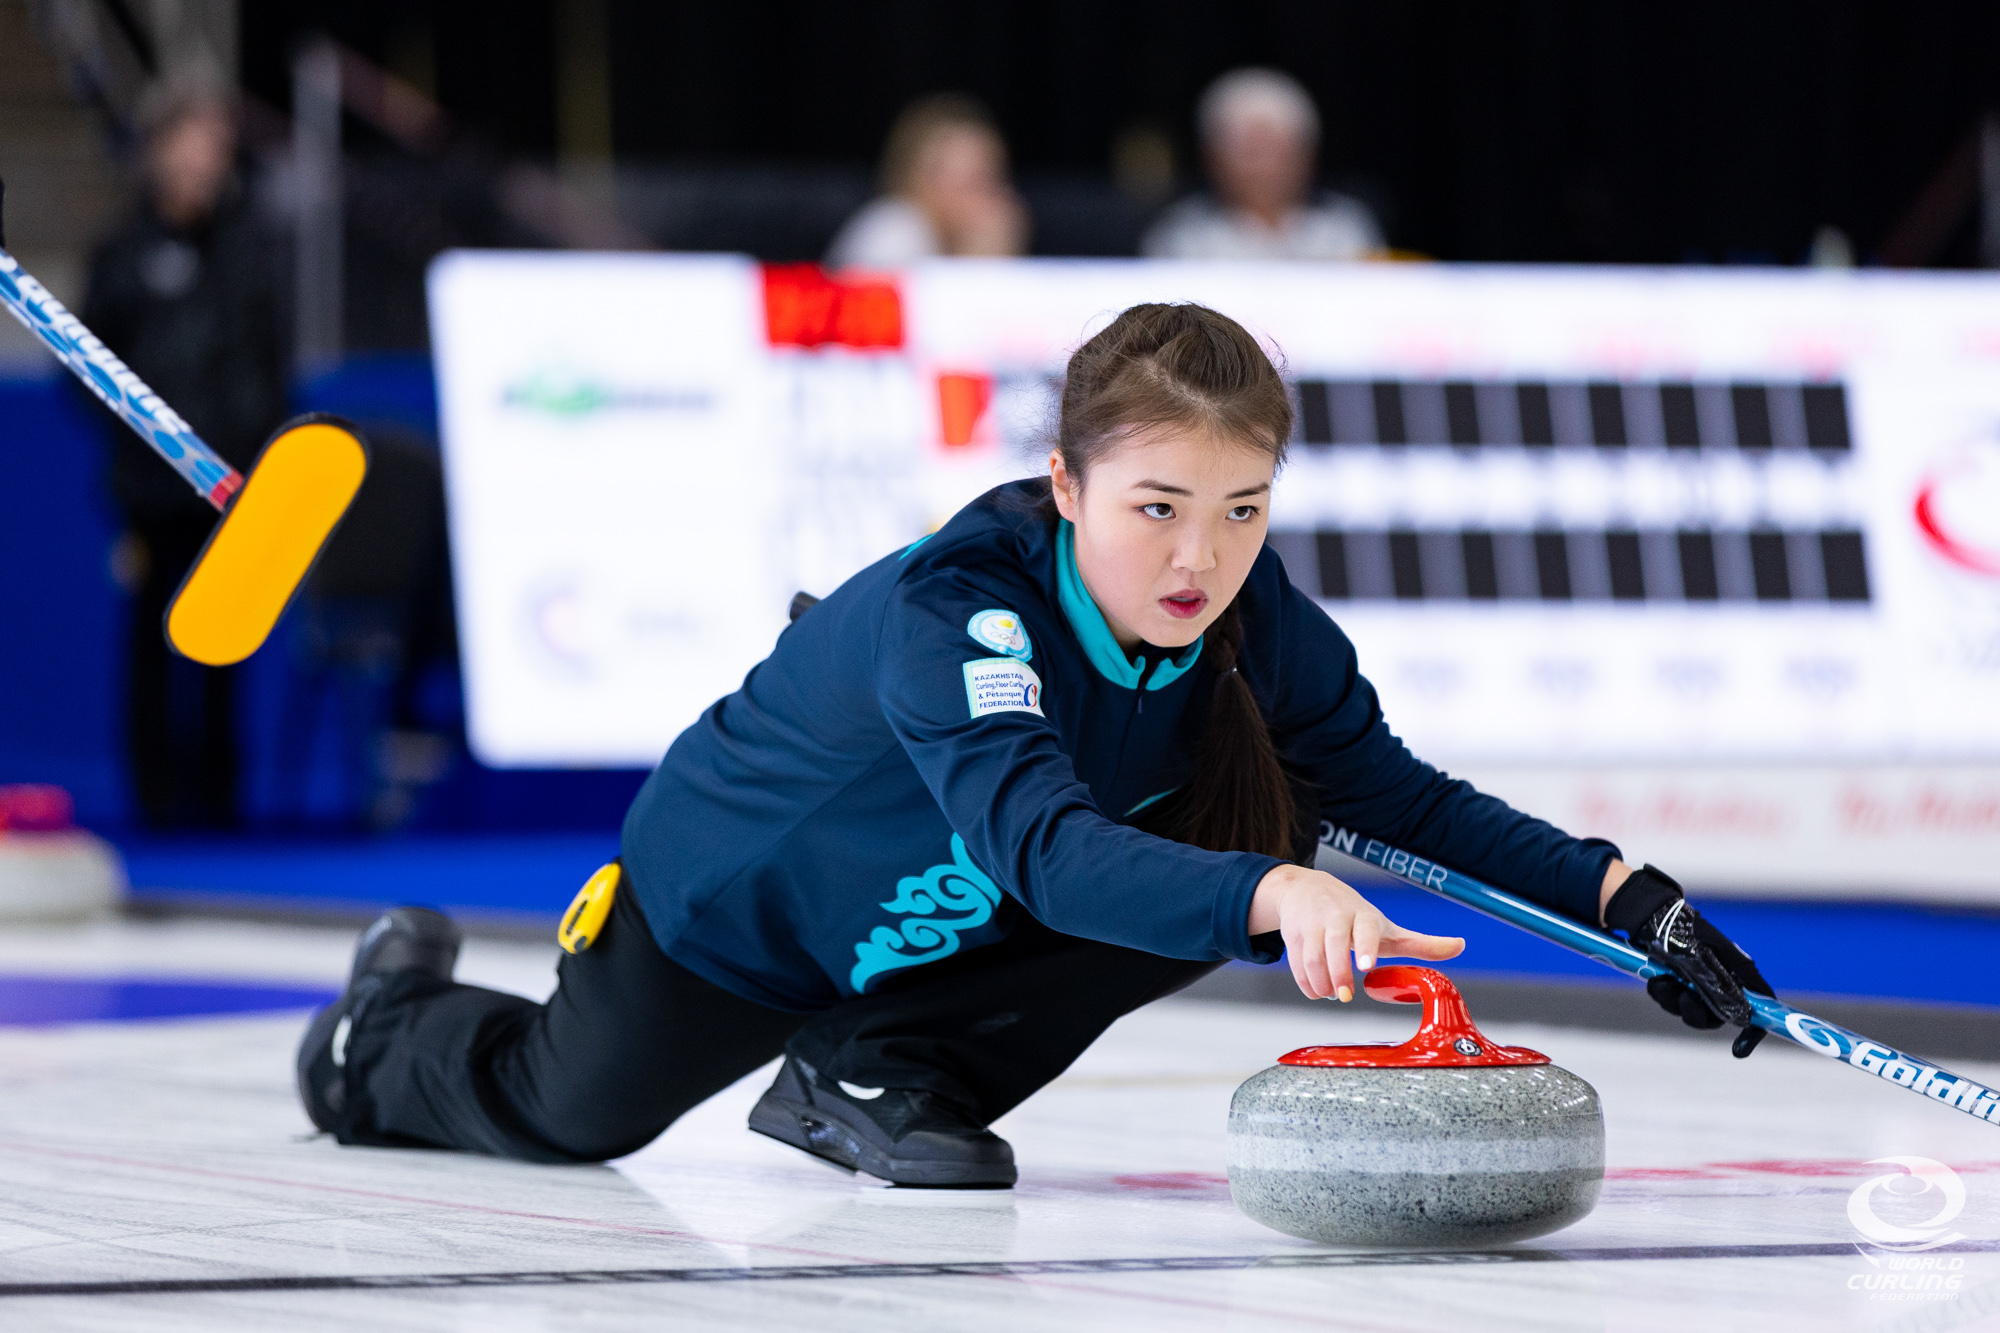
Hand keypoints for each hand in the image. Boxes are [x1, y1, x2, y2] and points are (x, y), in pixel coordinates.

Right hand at [1248, 863, 1464, 1000]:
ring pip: (1311, 956)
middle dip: (1337, 973)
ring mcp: (1311, 922)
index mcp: (1363, 914)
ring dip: (1320, 982)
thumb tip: (1461, 946)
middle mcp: (1335, 915)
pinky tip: (1317, 991)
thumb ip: (1421, 943)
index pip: (1364, 928)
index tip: (1366, 967)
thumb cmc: (1353, 914)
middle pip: (1333, 944)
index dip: (1365, 947)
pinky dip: (1306, 983)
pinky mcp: (1292, 932)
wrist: (1306, 889)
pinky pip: (1296, 963)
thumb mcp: (1387, 928)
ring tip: (1333, 994)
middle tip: (1345, 996)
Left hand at [1604, 864, 1774, 1056]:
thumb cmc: (1681, 933)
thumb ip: (1720, 987)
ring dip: (1674, 1002)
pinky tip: (1655, 980)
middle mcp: (1723, 979)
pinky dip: (1663, 994)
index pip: (1761, 1003)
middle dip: (1697, 1013)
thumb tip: (1741, 1016)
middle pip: (1720, 1015)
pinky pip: (1673, 1002)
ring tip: (1661, 982)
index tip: (1739, 1048)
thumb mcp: (1702, 960)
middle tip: (1683, 998)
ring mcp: (1700, 981)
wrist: (1650, 916)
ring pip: (1692, 1011)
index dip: (1755, 1029)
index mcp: (1739, 970)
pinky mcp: (1680, 982)